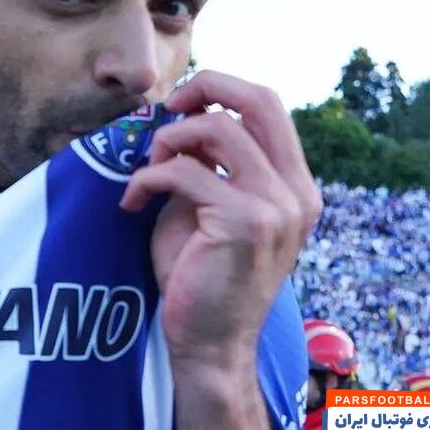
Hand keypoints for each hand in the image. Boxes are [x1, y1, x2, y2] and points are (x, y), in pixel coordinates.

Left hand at [119, 70, 322, 364]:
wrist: (208, 343)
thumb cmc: (201, 273)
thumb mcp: (209, 205)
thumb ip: (208, 162)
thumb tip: (186, 114)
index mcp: (294, 185)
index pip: (270, 105)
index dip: (222, 88)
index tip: (182, 103)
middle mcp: (297, 192)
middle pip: (262, 100)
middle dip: (206, 86)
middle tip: (167, 106)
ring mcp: (277, 207)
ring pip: (219, 129)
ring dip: (170, 140)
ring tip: (149, 170)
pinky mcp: (245, 224)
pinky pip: (185, 172)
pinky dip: (148, 177)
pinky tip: (133, 201)